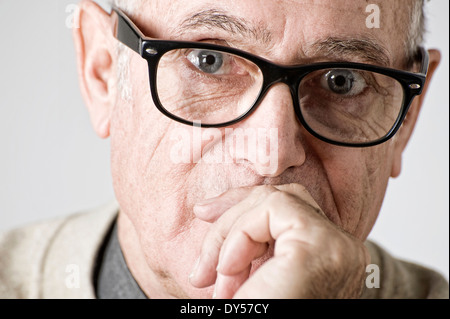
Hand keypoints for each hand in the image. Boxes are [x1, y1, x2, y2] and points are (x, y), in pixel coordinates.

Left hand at [189, 184, 369, 298]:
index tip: (203, 213)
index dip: (242, 205)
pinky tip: (229, 271)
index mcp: (329, 258)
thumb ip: (246, 242)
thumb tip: (207, 207)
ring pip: (273, 199)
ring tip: (216, 277)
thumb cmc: (260, 313)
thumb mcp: (250, 276)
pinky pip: (269, 210)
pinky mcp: (316, 247)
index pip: (288, 209)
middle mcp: (341, 250)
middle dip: (232, 215)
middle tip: (204, 260)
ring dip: (231, 233)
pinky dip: (239, 234)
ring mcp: (334, 247)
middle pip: (281, 199)